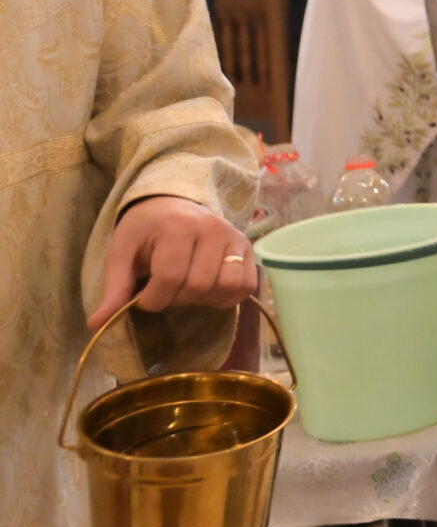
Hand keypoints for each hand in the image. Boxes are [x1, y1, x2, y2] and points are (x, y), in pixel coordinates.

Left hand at [90, 195, 255, 328]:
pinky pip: (247, 285)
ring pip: (228, 285)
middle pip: (199, 284)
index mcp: (177, 226)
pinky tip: (209, 292)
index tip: (144, 299)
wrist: (173, 201)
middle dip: (177, 299)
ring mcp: (234, 237)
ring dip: (205, 299)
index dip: (154, 299)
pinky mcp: (248, 247)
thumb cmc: (145, 227)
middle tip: (166, 292)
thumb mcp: (122, 251)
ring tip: (188, 290)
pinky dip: (228, 297)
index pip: (170, 277)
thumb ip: (115, 287)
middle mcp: (212, 228)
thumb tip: (98, 324)